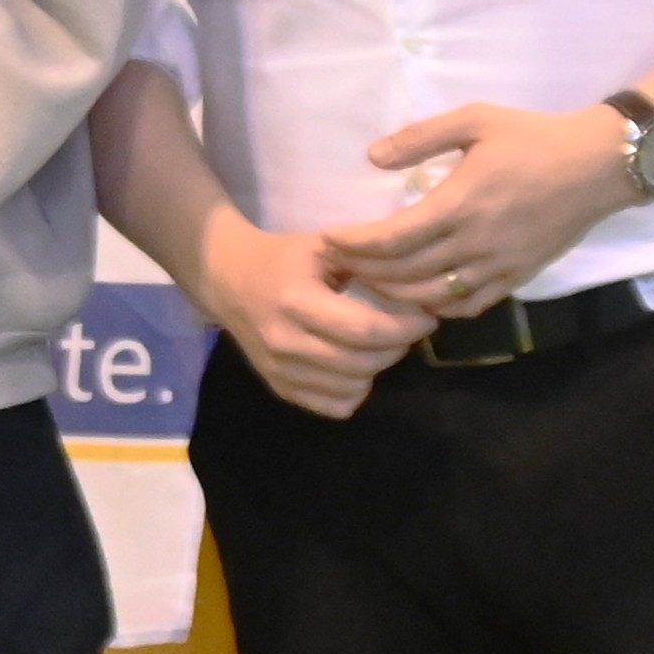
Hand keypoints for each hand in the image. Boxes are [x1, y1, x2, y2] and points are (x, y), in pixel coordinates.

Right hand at [190, 207, 434, 419]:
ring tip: (380, 345)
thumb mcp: (324, 247)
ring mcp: (279, 369)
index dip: (404, 328)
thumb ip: (367, 267)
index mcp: (296, 300)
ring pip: (352, 388)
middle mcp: (284, 341)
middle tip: (407, 330)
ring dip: (377, 369)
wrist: (227, 279)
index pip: (363, 330)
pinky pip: (333, 405)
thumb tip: (418, 289)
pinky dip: (353, 390)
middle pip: (362, 363)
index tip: (426, 318)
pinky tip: (354, 366)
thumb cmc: (283, 259)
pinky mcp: (278, 387)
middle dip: (397, 348)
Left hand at [318, 101, 640, 314]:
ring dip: (393, 293)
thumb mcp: (475, 121)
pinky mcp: (516, 278)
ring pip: (431, 297)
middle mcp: (476, 243)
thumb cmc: (533, 138)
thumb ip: (421, 137)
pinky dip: (435, 307)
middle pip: (404, 273)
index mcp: (461, 204)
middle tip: (337, 260)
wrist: (599, 165)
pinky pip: (467, 305)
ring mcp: (498, 266)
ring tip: (368, 278)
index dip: (354, 244)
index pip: (392, 238)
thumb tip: (372, 157)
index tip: (327, 238)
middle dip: (362, 269)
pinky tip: (417, 296)